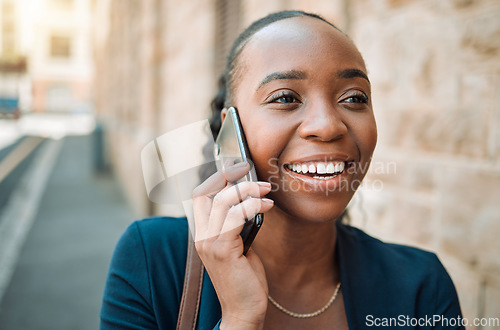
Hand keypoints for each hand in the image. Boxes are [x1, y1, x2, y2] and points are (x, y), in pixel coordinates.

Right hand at [192, 162, 273, 328]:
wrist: (244, 310)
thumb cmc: (245, 277)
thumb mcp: (240, 245)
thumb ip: (238, 224)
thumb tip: (251, 198)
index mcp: (203, 233)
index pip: (199, 195)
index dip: (215, 177)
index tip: (234, 165)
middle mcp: (201, 236)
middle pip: (206, 192)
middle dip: (228, 175)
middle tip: (249, 168)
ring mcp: (209, 243)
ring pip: (224, 201)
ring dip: (248, 190)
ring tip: (267, 190)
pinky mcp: (222, 249)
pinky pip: (235, 216)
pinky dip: (253, 205)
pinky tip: (268, 207)